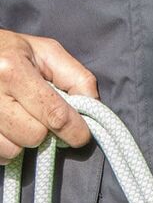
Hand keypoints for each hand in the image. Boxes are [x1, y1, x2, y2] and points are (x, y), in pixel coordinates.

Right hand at [0, 30, 97, 162]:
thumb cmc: (13, 52)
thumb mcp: (47, 53)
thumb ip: (77, 78)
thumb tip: (93, 108)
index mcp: (12, 69)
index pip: (56, 116)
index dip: (76, 131)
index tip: (80, 132)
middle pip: (34, 136)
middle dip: (45, 132)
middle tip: (40, 118)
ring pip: (14, 149)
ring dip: (24, 142)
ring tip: (20, 120)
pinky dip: (7, 148)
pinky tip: (8, 129)